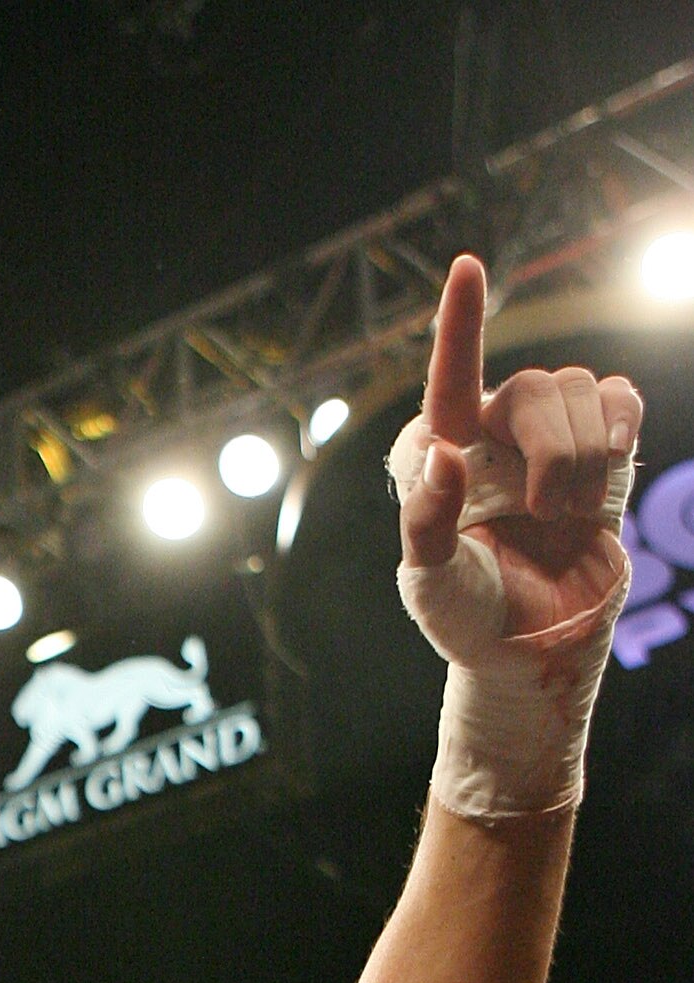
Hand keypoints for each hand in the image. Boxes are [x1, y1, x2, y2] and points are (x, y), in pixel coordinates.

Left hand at [397, 254, 641, 646]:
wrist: (532, 648)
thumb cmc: (470, 617)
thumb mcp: (432, 583)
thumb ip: (426, 521)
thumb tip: (442, 452)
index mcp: (445, 453)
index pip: (450, 378)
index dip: (460, 324)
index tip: (466, 267)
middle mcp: (494, 433)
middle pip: (538, 388)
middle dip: (553, 452)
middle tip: (544, 512)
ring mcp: (549, 437)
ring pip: (579, 391)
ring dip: (583, 457)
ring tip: (567, 512)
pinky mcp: (599, 450)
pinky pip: (617, 398)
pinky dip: (621, 420)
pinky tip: (615, 451)